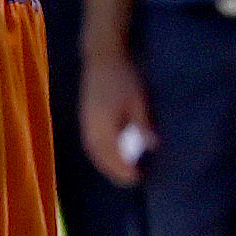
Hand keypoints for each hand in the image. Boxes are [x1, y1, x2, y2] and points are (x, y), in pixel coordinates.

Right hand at [82, 51, 154, 186]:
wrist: (101, 56)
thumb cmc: (123, 76)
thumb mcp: (137, 99)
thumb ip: (142, 123)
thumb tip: (151, 146)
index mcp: (103, 124)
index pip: (112, 154)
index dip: (123, 169)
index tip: (137, 178)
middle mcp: (90, 127)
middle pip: (100, 156)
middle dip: (114, 171)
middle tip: (130, 179)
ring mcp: (84, 121)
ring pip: (93, 151)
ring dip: (105, 163)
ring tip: (120, 170)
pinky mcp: (84, 117)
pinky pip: (90, 143)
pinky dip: (99, 153)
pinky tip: (110, 153)